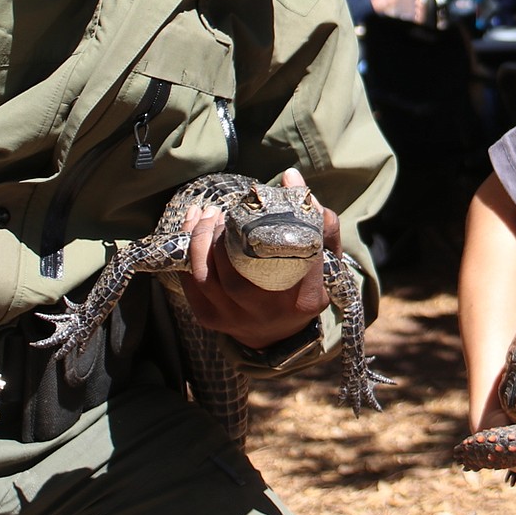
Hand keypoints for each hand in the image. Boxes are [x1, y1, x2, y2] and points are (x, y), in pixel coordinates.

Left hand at [178, 168, 333, 349]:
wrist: (279, 336)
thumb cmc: (303, 288)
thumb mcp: (326, 262)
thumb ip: (320, 223)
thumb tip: (291, 178)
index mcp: (304, 299)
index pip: (295, 257)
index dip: (283, 223)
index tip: (273, 195)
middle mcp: (269, 313)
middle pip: (240, 272)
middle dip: (228, 235)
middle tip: (227, 212)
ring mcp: (236, 318)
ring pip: (209, 277)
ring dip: (203, 240)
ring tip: (209, 215)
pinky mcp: (211, 319)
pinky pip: (191, 282)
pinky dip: (189, 251)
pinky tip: (193, 225)